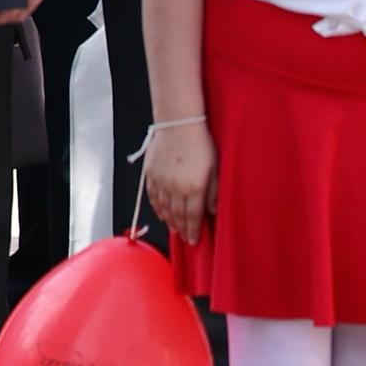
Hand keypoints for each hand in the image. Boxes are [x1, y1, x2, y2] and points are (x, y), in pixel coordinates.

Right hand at [140, 115, 216, 240]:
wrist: (178, 125)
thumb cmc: (200, 144)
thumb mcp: (214, 169)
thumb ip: (213, 192)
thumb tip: (213, 210)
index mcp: (194, 188)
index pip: (192, 216)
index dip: (193, 230)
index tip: (194, 240)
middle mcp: (176, 188)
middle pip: (178, 215)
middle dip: (182, 229)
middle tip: (185, 238)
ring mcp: (161, 182)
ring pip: (164, 208)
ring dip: (169, 220)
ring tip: (174, 229)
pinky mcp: (151, 174)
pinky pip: (153, 196)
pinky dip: (157, 207)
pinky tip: (161, 213)